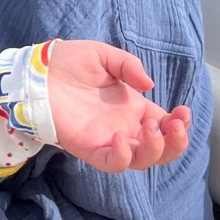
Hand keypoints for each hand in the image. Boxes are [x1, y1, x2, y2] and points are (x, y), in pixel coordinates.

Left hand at [46, 41, 191, 172]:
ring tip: (151, 128)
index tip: (183, 112)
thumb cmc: (68, 63)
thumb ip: (127, 65)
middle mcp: (124, 127)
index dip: (179, 124)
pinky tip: (120, 139)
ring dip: (154, 149)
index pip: (165, 124)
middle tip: (173, 125)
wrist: (36, 71)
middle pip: (159, 150)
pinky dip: (121, 158)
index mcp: (132, 108)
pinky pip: (110, 163)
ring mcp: (107, 140)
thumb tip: (148, 85)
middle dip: (175, 142)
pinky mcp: (88, 148)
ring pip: (141, 160)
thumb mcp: (103, 56)